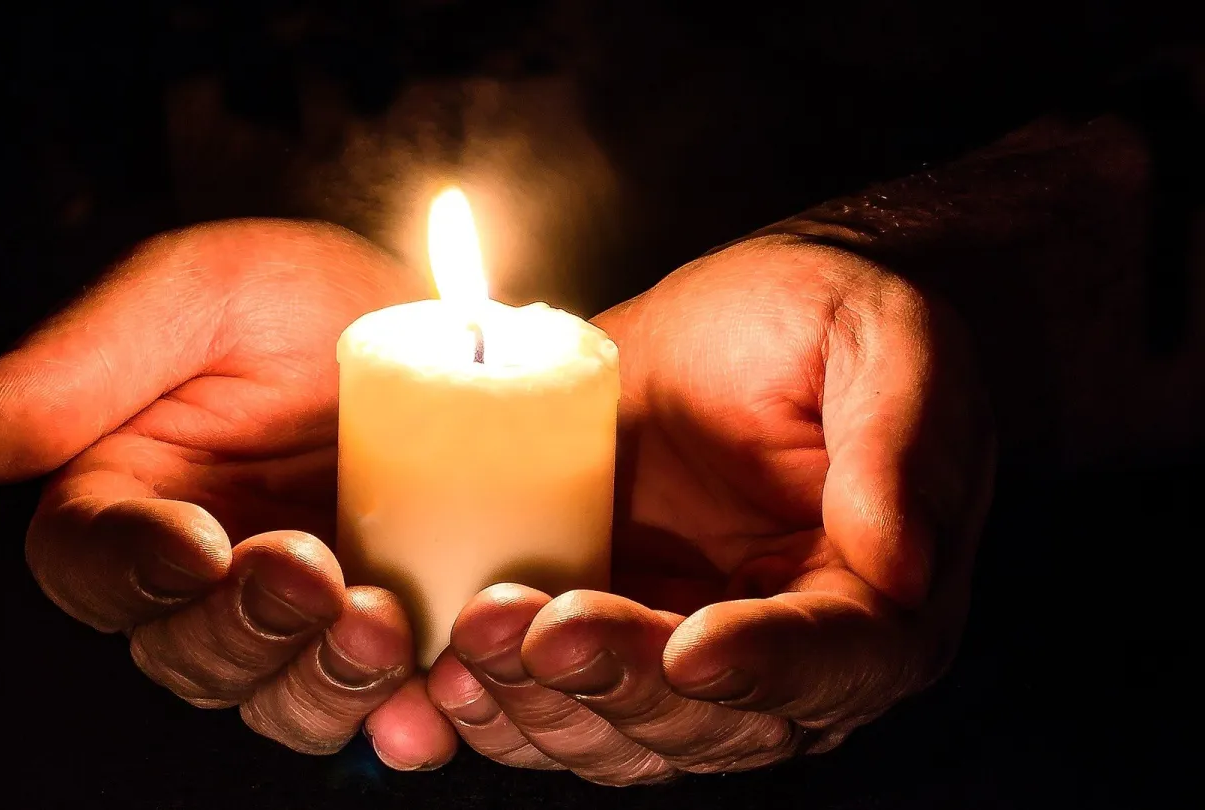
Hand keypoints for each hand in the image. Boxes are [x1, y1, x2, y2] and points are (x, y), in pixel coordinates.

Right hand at [0, 221, 456, 768]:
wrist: (447, 328)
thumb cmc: (301, 299)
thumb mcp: (198, 292)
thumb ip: (84, 361)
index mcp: (128, 498)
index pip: (89, 563)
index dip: (133, 568)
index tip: (198, 545)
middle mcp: (200, 578)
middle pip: (183, 652)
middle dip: (243, 628)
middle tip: (310, 572)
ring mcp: (295, 619)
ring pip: (274, 699)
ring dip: (320, 682)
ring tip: (383, 624)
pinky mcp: (382, 639)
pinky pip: (377, 712)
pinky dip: (399, 720)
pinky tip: (429, 700)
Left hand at [426, 235, 995, 783]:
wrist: (739, 318)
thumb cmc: (824, 319)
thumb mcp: (886, 339)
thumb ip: (899, 440)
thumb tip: (899, 565)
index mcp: (876, 602)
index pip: (834, 665)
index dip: (762, 668)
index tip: (690, 649)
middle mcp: (783, 659)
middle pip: (710, 721)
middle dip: (619, 683)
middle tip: (540, 627)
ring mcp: (683, 654)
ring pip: (622, 735)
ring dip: (543, 704)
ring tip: (475, 640)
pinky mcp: (605, 634)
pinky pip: (555, 704)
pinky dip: (502, 704)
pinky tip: (447, 669)